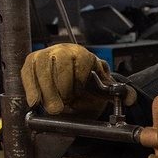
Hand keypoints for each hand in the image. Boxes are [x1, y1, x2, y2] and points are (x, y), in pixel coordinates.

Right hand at [21, 43, 135, 114]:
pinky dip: (30, 86)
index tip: (74, 96)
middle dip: (57, 88)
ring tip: (46, 106)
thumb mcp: (103, 89)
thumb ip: (117, 93)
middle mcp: (65, 50)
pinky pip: (28, 71)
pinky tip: (34, 101)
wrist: (73, 81)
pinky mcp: (32, 62)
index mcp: (84, 55)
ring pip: (41, 66)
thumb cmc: (88, 84)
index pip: (82, 62)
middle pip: (59, 64)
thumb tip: (130, 98)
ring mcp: (47, 54)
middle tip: (58, 108)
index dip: (76, 81)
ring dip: (43, 89)